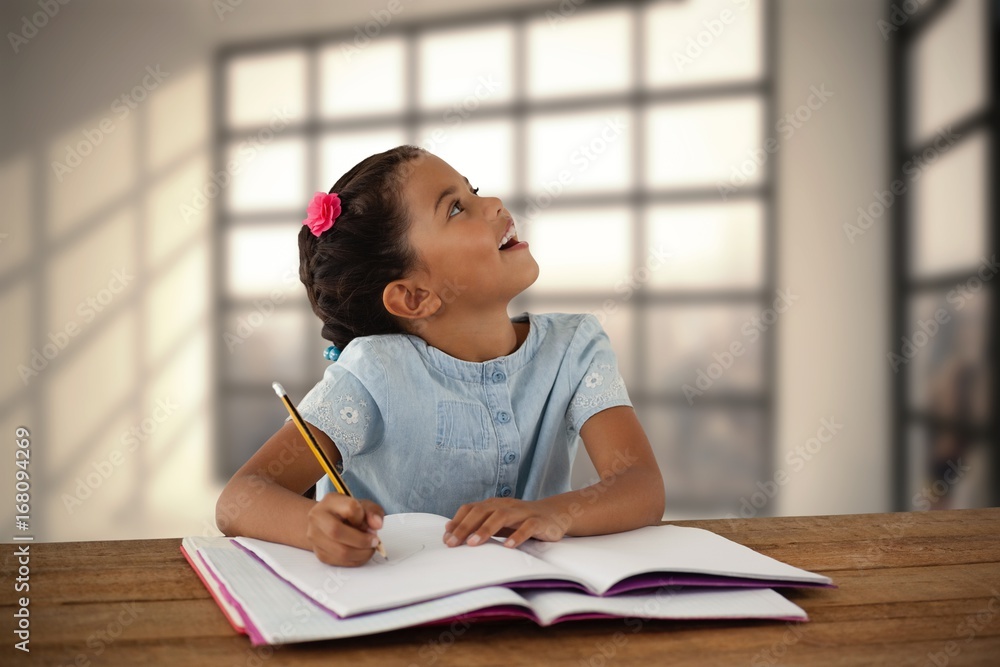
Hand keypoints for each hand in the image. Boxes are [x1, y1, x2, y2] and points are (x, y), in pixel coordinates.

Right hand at [306, 494, 383, 566]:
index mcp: (330, 501)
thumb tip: (377, 525)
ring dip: (361, 553)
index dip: (363, 518)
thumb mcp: (364, 506)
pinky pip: (339, 562)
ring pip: (339, 551)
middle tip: (374, 541)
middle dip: (361, 540)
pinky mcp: (319, 553)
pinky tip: (361, 554)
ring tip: (369, 549)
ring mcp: (315, 537)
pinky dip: (355, 560)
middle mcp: (317, 517)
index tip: (369, 523)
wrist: (328, 523)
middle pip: (336, 532)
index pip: (350, 508)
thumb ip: (374, 513)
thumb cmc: (349, 513)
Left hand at [444, 498, 566, 548]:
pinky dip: (517, 536)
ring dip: (486, 529)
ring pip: (501, 516)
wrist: (554, 514)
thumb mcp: (496, 521)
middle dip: (465, 527)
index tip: (446, 539)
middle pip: (482, 512)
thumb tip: (448, 529)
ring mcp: (522, 512)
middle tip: (453, 543)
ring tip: (473, 543)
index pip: (470, 509)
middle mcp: (505, 505)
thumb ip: (475, 524)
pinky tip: (508, 546)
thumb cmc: (520, 520)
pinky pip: (527, 526)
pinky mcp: (538, 521)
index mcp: (493, 504)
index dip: (457, 522)